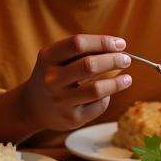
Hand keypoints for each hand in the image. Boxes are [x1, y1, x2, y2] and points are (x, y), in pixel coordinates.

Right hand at [0, 34, 132, 139]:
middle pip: (89, 65)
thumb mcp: (58, 58)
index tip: (121, 44)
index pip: (78, 44)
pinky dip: (107, 97)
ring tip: (127, 78)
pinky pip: (98, 105)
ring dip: (117, 83)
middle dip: (113, 60)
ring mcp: (60, 101)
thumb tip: (118, 47)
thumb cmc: (55, 75)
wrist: (33, 106)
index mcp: (47, 58)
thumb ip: (82, 51)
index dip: (103, 42)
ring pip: (96, 90)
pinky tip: (107, 94)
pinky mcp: (71, 119)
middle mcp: (51, 80)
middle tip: (126, 59)